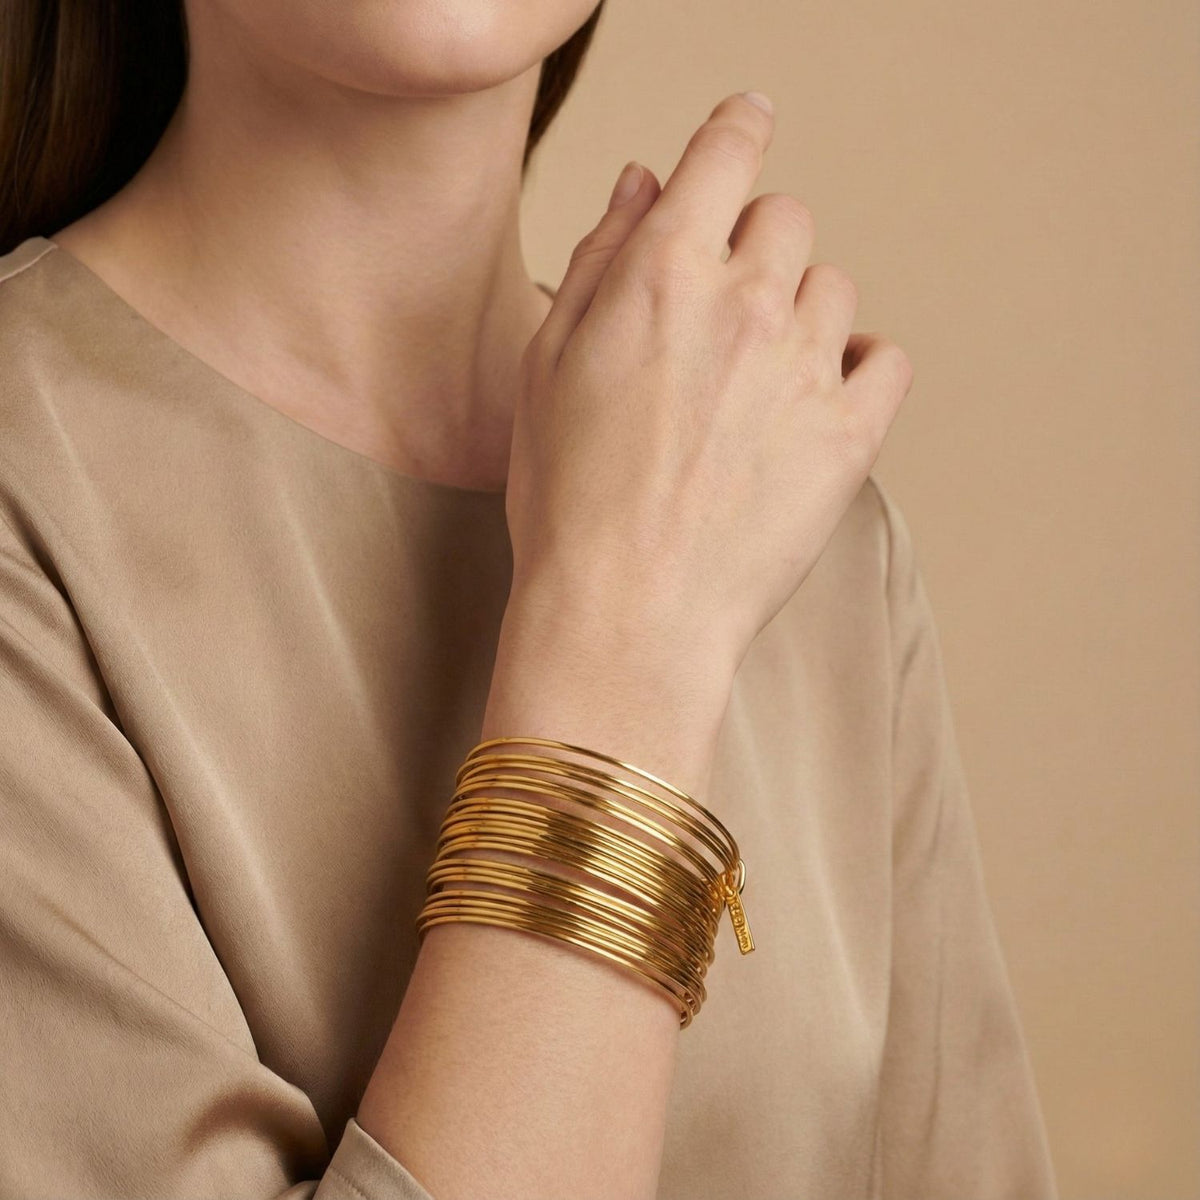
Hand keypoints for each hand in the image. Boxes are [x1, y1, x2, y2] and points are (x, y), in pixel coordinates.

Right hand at [505, 90, 913, 672]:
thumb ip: (601, 259)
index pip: (727, 152)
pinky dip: (855, 367)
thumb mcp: (547, 365)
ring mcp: (805, 368)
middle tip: (718, 317)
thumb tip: (643, 183)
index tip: (746, 125)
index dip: (737, 129)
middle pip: (786, 219)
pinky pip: (884, 359)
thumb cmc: (569, 500)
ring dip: (798, 313)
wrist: (626, 612)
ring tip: (751, 383)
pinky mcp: (850, 434)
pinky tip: (810, 402)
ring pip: (832, 288)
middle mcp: (745, 303)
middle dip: (753, 249)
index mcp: (664, 275)